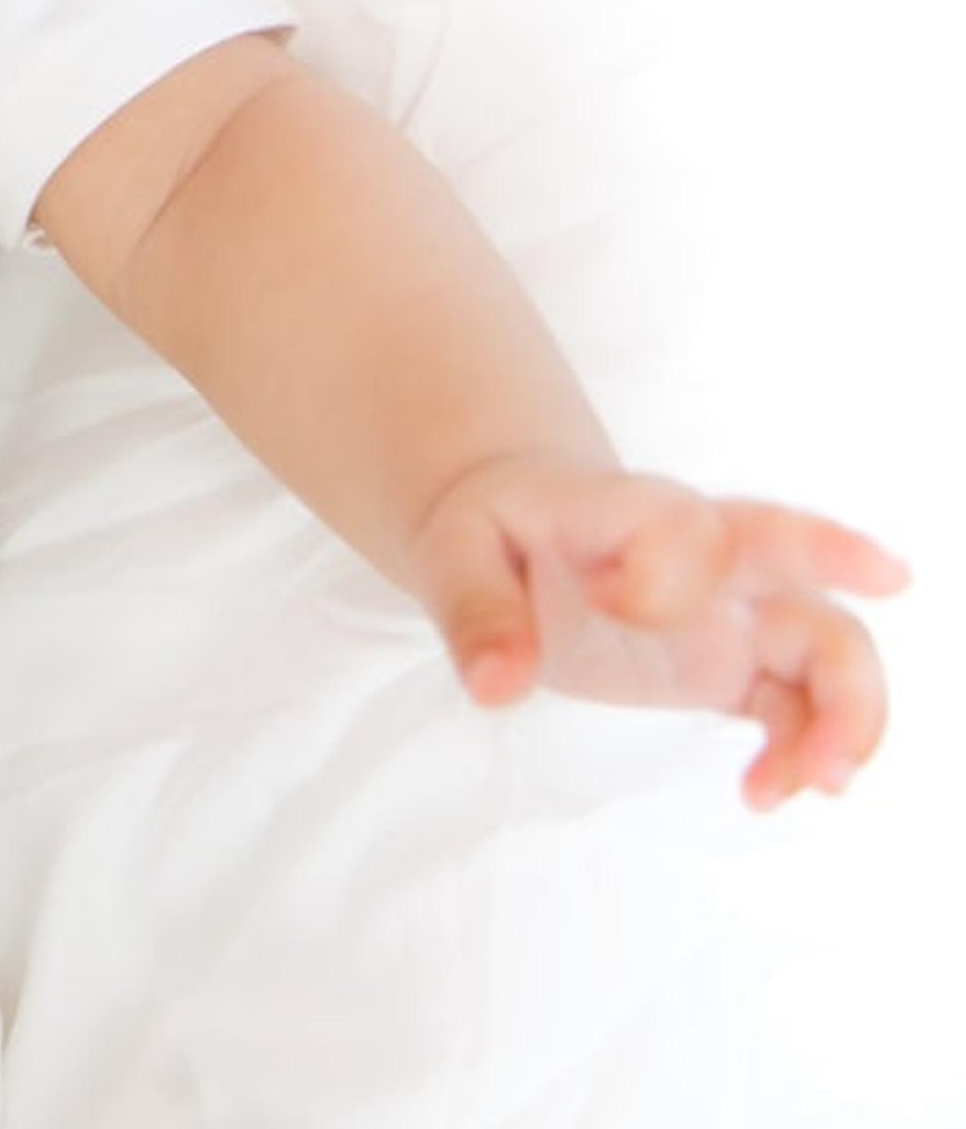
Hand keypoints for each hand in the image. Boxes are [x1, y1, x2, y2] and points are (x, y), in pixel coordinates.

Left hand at [405, 453, 913, 808]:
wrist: (519, 525)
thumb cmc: (493, 530)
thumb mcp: (454, 555)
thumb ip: (476, 612)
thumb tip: (497, 686)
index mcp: (633, 511)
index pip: (684, 529)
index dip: (663, 575)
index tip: (608, 603)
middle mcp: (704, 554)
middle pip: (797, 561)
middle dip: (843, 613)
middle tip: (850, 694)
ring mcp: (730, 610)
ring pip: (826, 644)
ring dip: (843, 713)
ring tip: (818, 785)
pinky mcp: (734, 664)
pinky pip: (797, 704)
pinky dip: (799, 750)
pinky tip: (761, 794)